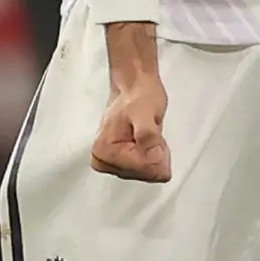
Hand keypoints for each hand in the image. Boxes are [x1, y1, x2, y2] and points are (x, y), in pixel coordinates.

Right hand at [92, 21, 171, 181]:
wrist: (135, 86)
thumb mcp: (145, 113)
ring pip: (149, 172)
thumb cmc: (138, 96)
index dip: (156, 152)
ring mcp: (113, 164)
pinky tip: (148, 139)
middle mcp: (104, 162)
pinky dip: (154, 154)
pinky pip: (149, 168)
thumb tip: (154, 157)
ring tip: (148, 132)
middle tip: (150, 131)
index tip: (151, 133)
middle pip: (146, 174)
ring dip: (155, 153)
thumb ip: (148, 135)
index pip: (143, 170)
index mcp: (104, 153)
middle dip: (155, 153)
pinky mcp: (123, 163)